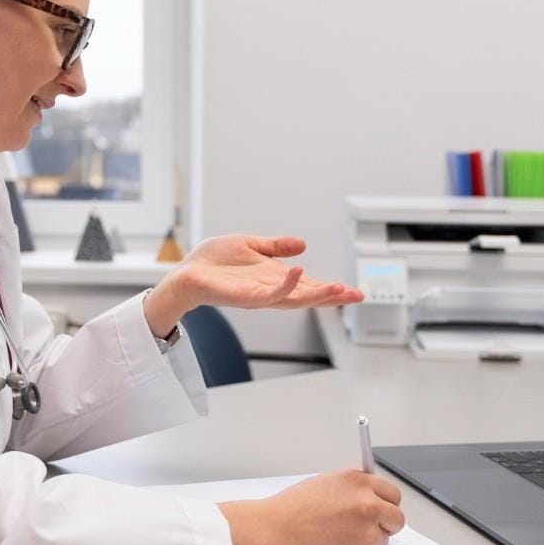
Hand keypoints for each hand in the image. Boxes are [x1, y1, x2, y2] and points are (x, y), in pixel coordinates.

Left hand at [144, 235, 365, 336]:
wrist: (185, 273)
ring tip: (338, 288)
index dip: (330, 289)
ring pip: (294, 299)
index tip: (353, 290)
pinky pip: (269, 294)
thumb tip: (303, 244)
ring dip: (317, 294)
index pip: (308, 286)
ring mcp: (259, 296)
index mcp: (274, 279)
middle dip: (333, 297)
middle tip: (358, 296)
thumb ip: (276, 246)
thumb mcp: (251, 246)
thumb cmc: (212, 262)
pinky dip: (285, 286)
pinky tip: (298, 272)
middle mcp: (270, 291)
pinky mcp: (245, 298)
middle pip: (308, 297)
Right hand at [218, 470, 404, 544]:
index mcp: (358, 482)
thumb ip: (353, 489)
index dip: (385, 503)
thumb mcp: (326, 484)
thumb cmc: (292, 509)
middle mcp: (367, 503)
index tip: (380, 509)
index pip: (392, 493)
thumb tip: (370, 496)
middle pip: (397, 517)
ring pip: (384, 538)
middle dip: (386, 523)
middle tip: (369, 527)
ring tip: (341, 536)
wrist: (274, 531)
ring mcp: (366, 529)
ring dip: (370, 539)